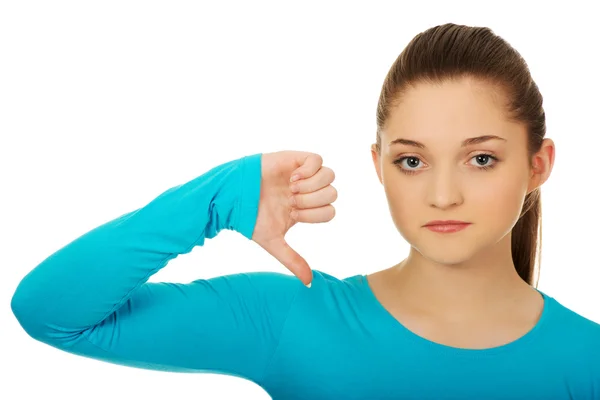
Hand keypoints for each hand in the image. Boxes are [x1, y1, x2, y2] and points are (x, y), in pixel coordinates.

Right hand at [251, 151, 336, 286]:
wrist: (231, 198)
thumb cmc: (250, 218)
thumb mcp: (274, 241)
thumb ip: (292, 260)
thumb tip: (309, 284)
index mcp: (305, 208)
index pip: (330, 211)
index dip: (315, 215)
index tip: (293, 215)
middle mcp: (307, 190)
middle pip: (332, 194)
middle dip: (312, 202)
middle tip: (291, 202)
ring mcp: (302, 173)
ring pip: (329, 176)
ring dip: (311, 187)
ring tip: (291, 189)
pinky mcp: (294, 158)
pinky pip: (318, 159)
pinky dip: (309, 171)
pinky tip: (292, 178)